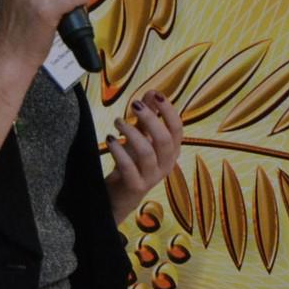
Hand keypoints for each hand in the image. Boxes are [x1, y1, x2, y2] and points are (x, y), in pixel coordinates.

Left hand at [106, 91, 183, 222]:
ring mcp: (151, 178)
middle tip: (134, 105)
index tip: (155, 94)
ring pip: (147, 152)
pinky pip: (128, 167)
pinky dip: (118, 151)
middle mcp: (166, 165)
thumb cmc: (133, 163)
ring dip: (131, 133)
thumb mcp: (141, 138)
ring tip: (118, 122)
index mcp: (171, 152)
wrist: (120, 196)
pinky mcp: (135, 186)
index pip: (178, 130)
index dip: (168, 111)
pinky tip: (110, 139)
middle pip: (165, 140)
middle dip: (151, 119)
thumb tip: (152, 93)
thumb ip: (147, 117)